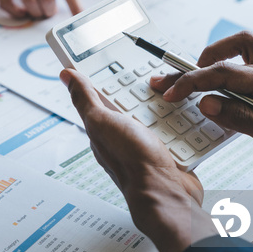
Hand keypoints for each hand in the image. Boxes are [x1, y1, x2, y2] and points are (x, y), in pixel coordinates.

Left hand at [61, 68, 215, 251]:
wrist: (168, 193)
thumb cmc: (132, 162)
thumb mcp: (102, 121)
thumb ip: (85, 99)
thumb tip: (66, 75)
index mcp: (103, 127)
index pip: (101, 94)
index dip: (107, 77)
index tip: (117, 58)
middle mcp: (123, 135)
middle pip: (132, 100)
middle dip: (143, 88)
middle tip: (154, 76)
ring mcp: (147, 143)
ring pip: (157, 111)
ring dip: (166, 103)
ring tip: (174, 91)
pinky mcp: (170, 149)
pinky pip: (177, 126)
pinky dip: (182, 119)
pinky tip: (187, 110)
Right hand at [151, 32, 252, 176]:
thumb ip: (242, 119)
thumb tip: (208, 103)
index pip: (224, 74)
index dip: (192, 82)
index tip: (171, 93)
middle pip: (228, 55)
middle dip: (195, 66)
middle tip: (172, 81)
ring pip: (246, 43)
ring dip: (219, 53)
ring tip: (201, 70)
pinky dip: (245, 53)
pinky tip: (237, 68)